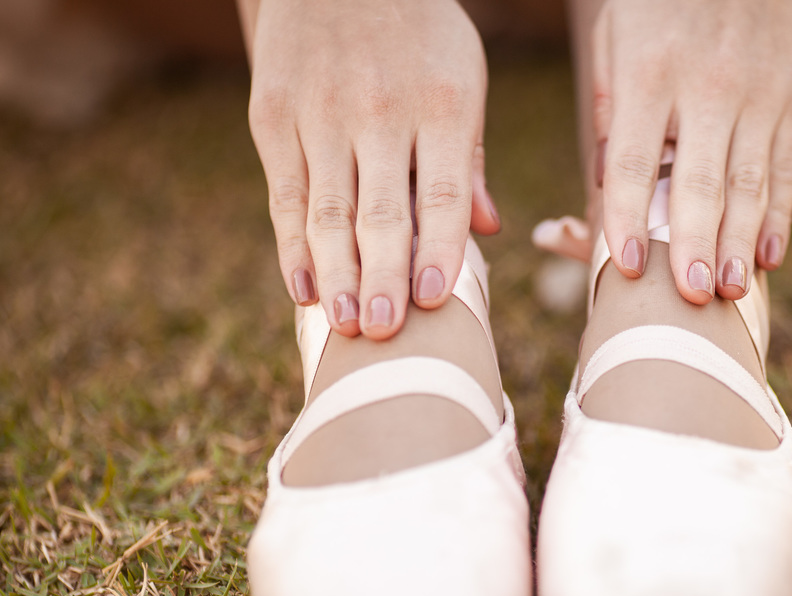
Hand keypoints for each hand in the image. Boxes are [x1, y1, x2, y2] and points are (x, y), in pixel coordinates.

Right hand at [242, 0, 499, 338]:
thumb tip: (488, 230)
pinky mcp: (272, 115)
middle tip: (385, 333)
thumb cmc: (418, 35)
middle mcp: (377, 112)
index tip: (437, 300)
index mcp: (439, 105)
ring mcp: (319, 114)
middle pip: (381, 212)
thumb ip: (469, 157)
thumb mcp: (463, 78)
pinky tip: (302, 287)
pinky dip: (292, 245)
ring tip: (347, 325)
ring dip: (337, 275)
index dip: (439, 249)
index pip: (443, 193)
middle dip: (384, 278)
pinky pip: (286, 193)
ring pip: (329, 211)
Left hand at [591, 0, 791, 302]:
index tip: (626, 266)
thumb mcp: (620, 29)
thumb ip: (610, 102)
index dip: (626, 216)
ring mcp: (763, 89)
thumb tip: (601, 176)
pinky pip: (788, 165)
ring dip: (741, 244)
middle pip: (698, 181)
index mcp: (651, 70)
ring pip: (750, 182)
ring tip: (731, 293)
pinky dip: (780, 214)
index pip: (631, 159)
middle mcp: (709, 84)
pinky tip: (771, 254)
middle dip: (694, 245)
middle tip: (692, 297)